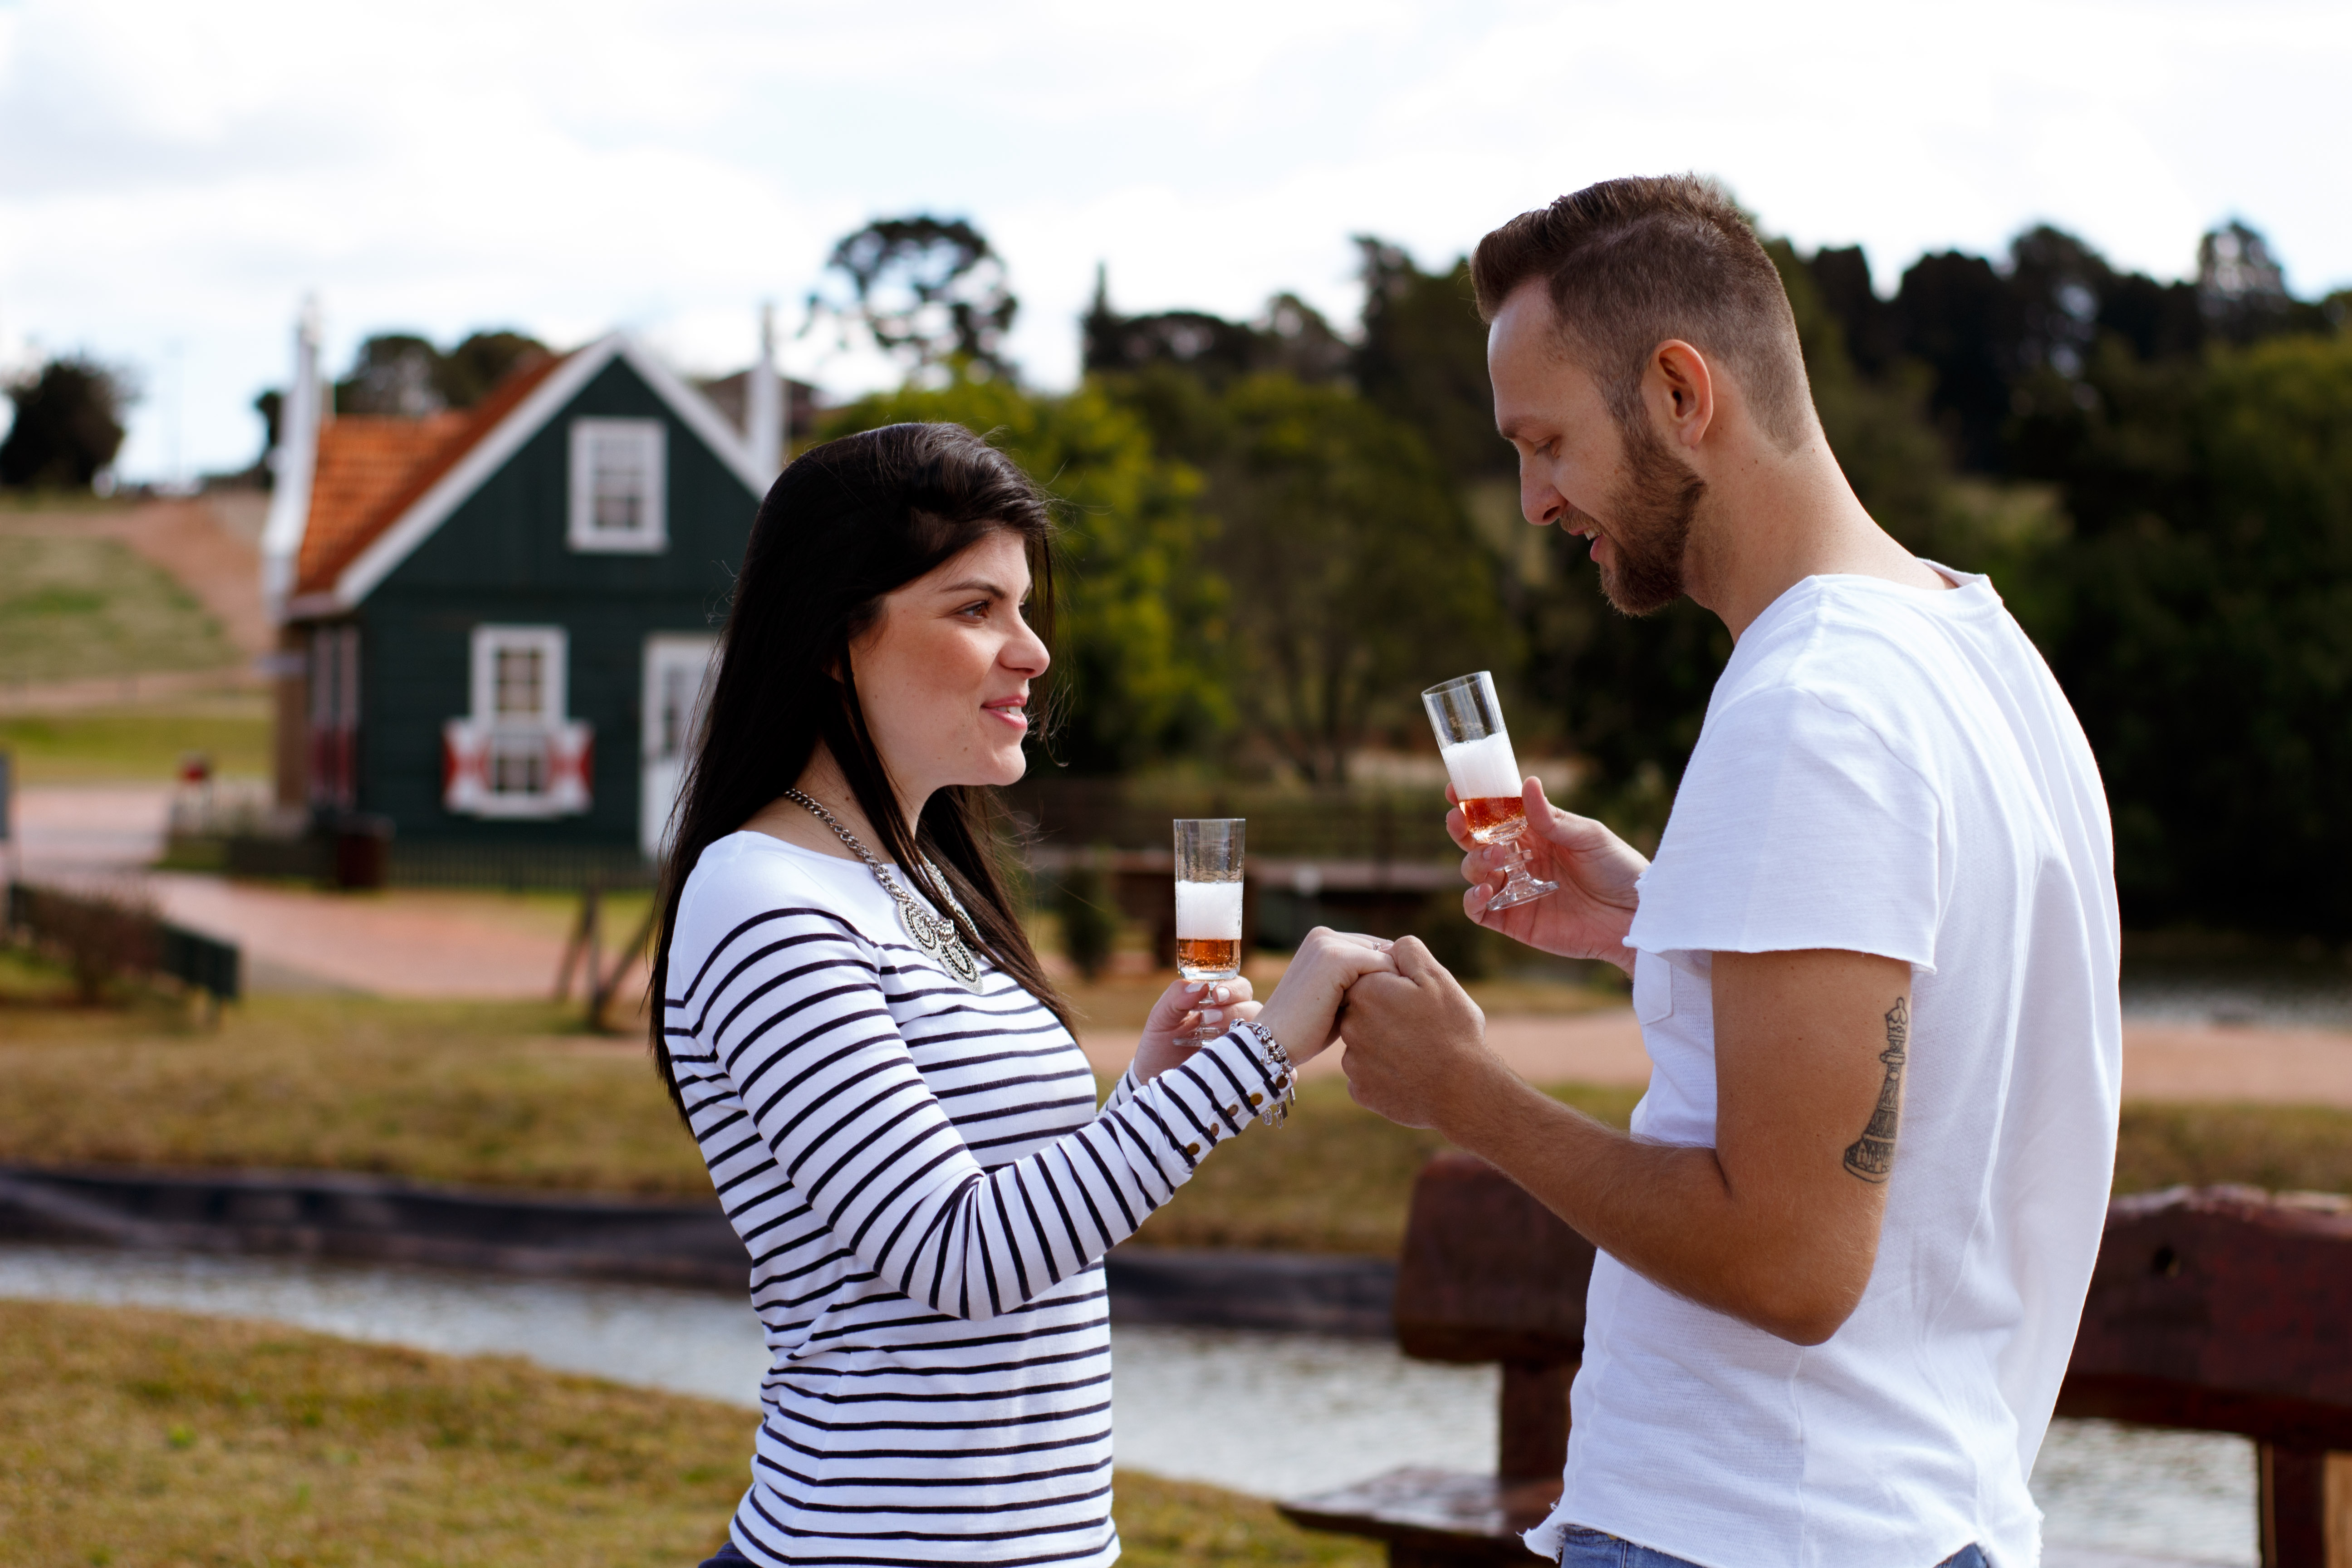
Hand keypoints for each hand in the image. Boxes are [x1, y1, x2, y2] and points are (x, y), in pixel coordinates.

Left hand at [1132, 975, 1259, 1084]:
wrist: (1154, 1080)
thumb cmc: (1159, 1046)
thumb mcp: (1160, 1018)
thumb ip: (1175, 997)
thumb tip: (1201, 986)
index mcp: (1217, 1005)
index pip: (1237, 988)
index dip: (1232, 987)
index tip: (1215, 993)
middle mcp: (1233, 1022)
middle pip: (1252, 1005)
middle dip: (1235, 1005)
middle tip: (1209, 1015)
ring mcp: (1237, 1044)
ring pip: (1257, 1027)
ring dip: (1237, 1023)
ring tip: (1209, 1027)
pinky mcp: (1238, 1065)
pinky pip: (1252, 1054)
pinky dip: (1242, 1047)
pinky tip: (1223, 1048)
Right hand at [1253, 928, 1396, 1065]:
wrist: (1273, 1043)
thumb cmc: (1309, 1029)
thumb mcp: (1340, 997)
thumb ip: (1362, 980)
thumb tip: (1403, 976)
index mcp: (1322, 940)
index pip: (1377, 949)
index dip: (1389, 978)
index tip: (1388, 1007)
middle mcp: (1324, 935)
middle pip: (1385, 951)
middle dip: (1392, 981)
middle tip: (1384, 1014)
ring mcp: (1328, 943)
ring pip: (1387, 960)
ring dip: (1390, 989)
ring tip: (1376, 1015)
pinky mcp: (1335, 958)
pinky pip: (1383, 967)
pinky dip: (1385, 992)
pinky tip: (1371, 1015)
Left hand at [1337, 936, 1500, 1131]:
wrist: (1463, 1091)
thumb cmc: (1454, 1031)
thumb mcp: (1438, 978)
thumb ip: (1407, 951)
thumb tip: (1386, 948)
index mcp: (1365, 992)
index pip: (1369, 980)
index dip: (1395, 989)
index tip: (1417, 1003)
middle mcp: (1350, 1025)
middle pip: (1364, 1012)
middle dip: (1387, 1016)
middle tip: (1420, 1028)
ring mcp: (1352, 1061)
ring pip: (1365, 1044)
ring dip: (1385, 1046)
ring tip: (1418, 1053)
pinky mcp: (1359, 1090)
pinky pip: (1368, 1075)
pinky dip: (1384, 1074)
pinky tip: (1409, 1075)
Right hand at [1449, 776, 1646, 974]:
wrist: (1634, 917)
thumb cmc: (1619, 870)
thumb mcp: (1589, 836)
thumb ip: (1552, 818)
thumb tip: (1527, 783)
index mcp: (1536, 832)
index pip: (1496, 812)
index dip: (1473, 801)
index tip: (1455, 789)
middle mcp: (1520, 858)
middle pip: (1475, 840)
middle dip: (1462, 828)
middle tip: (1459, 820)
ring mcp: (1514, 889)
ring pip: (1473, 871)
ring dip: (1474, 861)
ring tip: (1496, 859)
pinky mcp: (1513, 920)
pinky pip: (1478, 911)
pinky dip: (1472, 900)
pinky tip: (1485, 891)